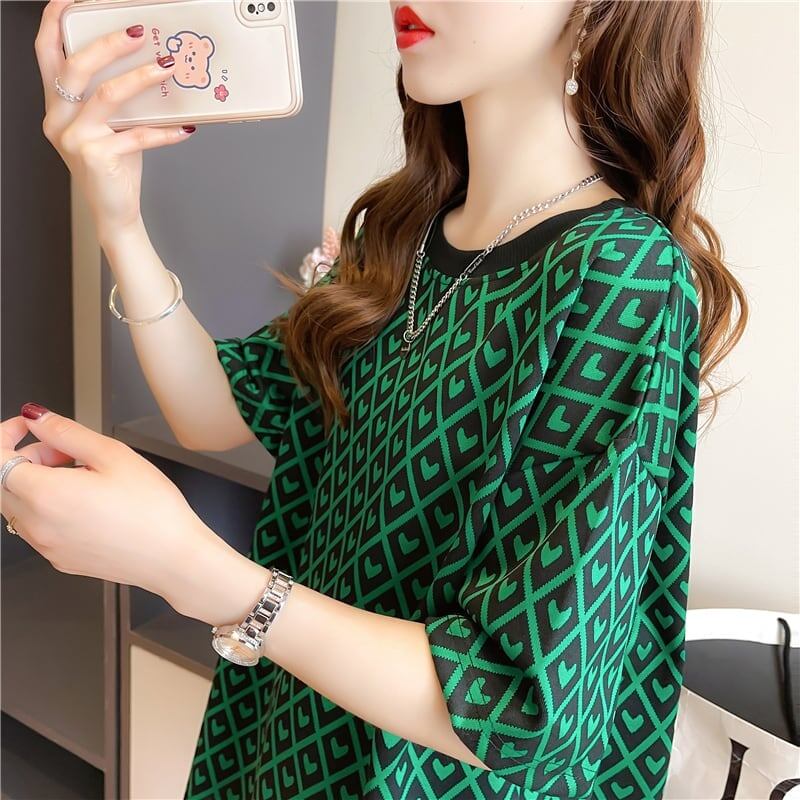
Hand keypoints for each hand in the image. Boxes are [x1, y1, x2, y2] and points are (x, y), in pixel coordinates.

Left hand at [0, 403, 249, 620]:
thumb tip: (38, 418)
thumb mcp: (113, 455)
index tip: (26, 426)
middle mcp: (37, 525)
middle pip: (2, 482)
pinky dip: (48, 505)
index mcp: (45, 495)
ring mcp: (46, 546)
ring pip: (17, 504)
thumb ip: (67, 432)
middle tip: (63, 449)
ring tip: (81, 474)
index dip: (6, 435)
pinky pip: (36, 526)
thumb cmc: (152, 511)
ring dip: (36, 482)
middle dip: (24, 457)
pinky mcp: (60, 558)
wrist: (173, 557)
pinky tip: (86, 500)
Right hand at [35, 0, 195, 241]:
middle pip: (75, 67)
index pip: (46, 54)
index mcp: (56, 106)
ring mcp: (75, 138)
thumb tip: (152, 64)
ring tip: (167, 67)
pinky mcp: (97, 157)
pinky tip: (185, 127)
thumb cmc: (114, 166)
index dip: (55, 21)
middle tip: (139, 31)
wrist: (113, 211)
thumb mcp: (109, 126)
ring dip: (140, 78)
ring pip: (106, 95)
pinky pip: (137, 135)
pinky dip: (165, 131)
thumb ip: (114, 98)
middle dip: (108, 43)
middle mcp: (58, 119)